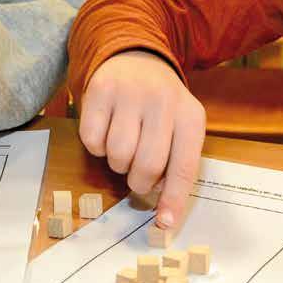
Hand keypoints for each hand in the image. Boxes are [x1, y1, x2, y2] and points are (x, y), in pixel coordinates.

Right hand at [78, 50, 205, 229]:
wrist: (135, 59)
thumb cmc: (160, 107)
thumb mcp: (180, 128)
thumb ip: (177, 167)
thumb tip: (164, 218)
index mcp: (190, 116)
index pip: (184, 167)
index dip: (173, 199)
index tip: (163, 223)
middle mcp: (163, 101)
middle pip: (147, 165)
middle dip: (139, 181)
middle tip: (137, 174)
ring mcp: (131, 93)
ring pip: (118, 155)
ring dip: (117, 162)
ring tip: (125, 146)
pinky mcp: (101, 90)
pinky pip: (92, 141)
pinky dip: (97, 147)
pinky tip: (108, 129)